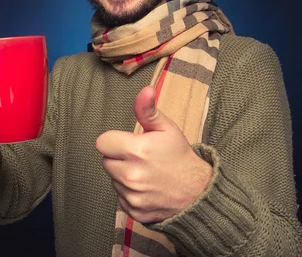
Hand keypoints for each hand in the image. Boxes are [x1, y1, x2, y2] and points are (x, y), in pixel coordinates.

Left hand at [96, 86, 212, 223]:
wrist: (199, 192)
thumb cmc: (180, 157)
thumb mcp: (167, 129)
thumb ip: (148, 110)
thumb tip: (145, 90)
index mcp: (137, 151)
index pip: (102, 142)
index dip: (115, 141)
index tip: (129, 143)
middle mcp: (131, 175)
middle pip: (106, 161)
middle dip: (119, 158)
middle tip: (140, 158)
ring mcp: (132, 195)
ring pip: (113, 179)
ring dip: (123, 175)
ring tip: (146, 173)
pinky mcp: (133, 211)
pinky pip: (120, 197)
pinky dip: (129, 193)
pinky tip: (147, 187)